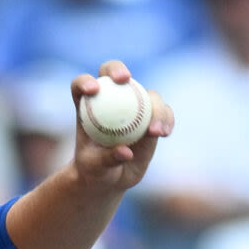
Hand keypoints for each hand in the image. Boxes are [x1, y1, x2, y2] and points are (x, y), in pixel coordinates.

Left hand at [70, 60, 172, 194]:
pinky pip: (163, 112)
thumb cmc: (95, 171)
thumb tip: (125, 152)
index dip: (85, 82)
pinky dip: (166, 120)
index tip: (93, 90)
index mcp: (87, 106)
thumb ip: (107, 159)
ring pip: (146, 94)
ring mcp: (134, 105)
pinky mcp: (152, 115)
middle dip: (117, 70)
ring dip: (154, 107)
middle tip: (124, 80)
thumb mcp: (95, 168)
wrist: (111, 178)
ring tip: (154, 132)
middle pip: (113, 74)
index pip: (82, 86)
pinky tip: (164, 133)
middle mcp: (111, 98)